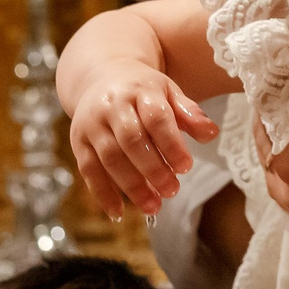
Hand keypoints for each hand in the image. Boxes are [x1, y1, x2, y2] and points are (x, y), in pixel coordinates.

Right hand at [65, 59, 217, 217]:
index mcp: (140, 90)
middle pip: (131, 140)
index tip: (186, 167)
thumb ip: (189, 113)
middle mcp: (112, 105)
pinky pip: (88, 169)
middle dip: (152, 169)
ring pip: (109, 157)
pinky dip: (102, 193)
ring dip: (131, 186)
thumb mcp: (169, 92)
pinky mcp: (77, 140)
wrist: (102, 75)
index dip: (171, 144)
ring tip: (153, 206)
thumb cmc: (143, 91)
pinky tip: (118, 212)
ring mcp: (92, 122)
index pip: (156, 118)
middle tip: (172, 191)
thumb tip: (210, 134)